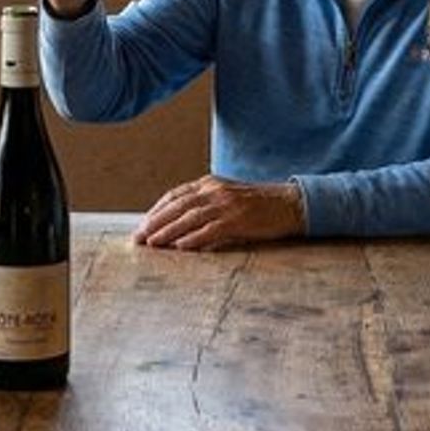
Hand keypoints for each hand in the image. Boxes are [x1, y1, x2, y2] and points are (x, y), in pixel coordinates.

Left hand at [134, 175, 304, 250]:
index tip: (144, 224)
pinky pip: (210, 230)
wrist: (290, 204)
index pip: (175, 195)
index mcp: (210, 183)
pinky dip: (193, 238)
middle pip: (177, 206)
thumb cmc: (259, 205)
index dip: (157, 210)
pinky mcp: (238, 220)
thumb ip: (206, 206)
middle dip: (155, 222)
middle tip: (139, 237)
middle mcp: (215, 191)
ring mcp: (226, 204)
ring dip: (167, 231)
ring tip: (152, 243)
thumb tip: (182, 227)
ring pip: (189, 217)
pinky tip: (180, 247)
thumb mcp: (228, 197)